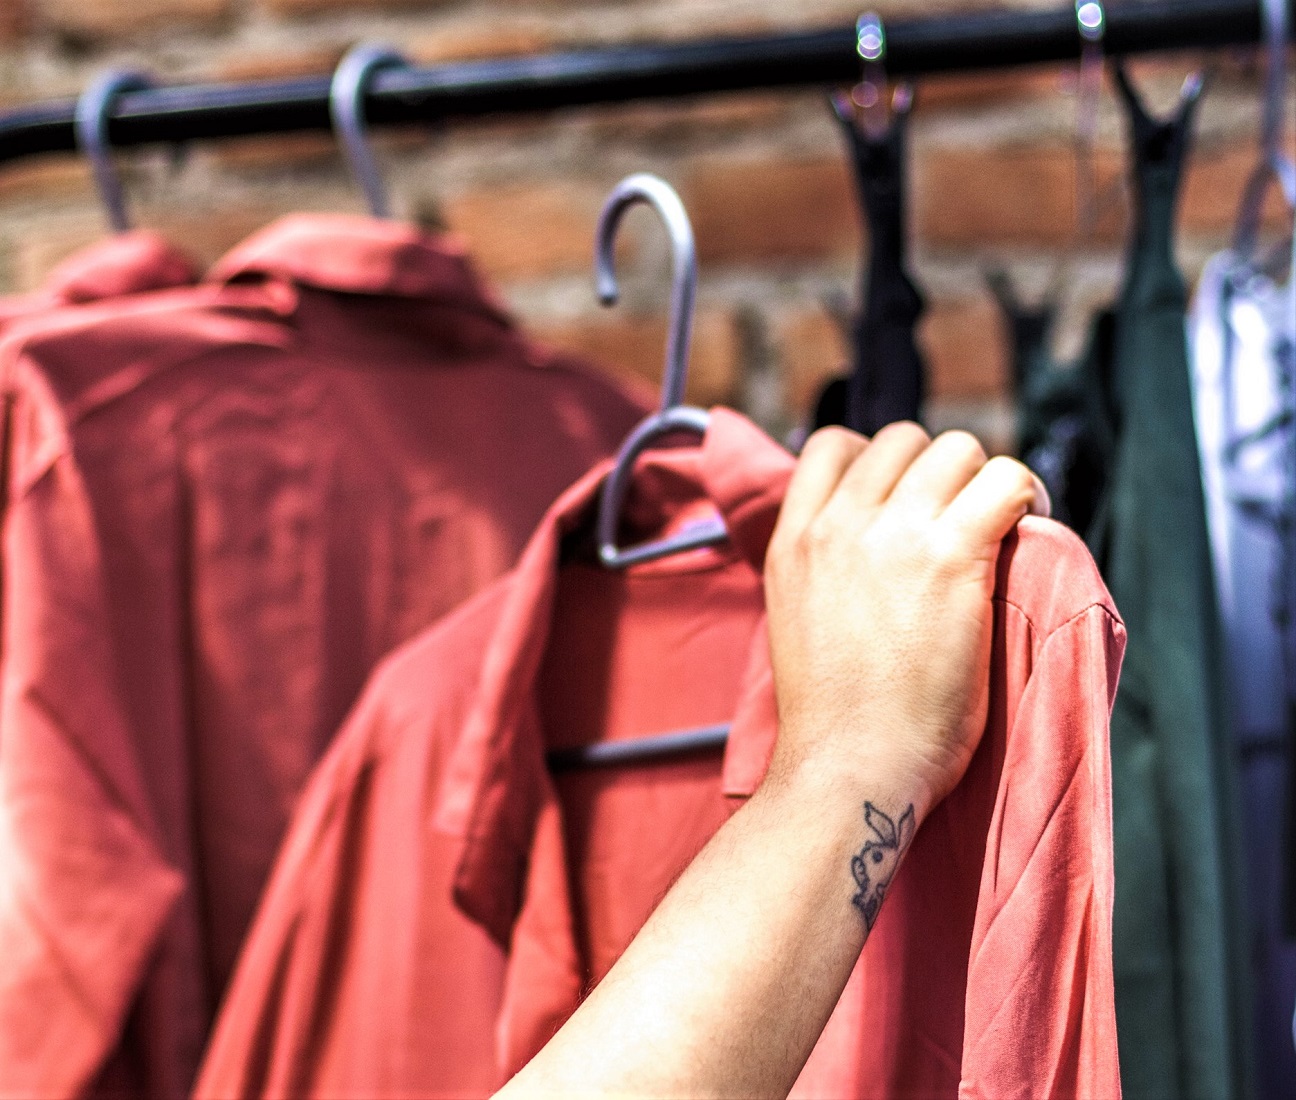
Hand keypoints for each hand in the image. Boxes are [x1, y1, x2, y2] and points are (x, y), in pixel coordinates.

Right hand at [764, 422, 1048, 817]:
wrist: (848, 767)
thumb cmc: (833, 717)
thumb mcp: (797, 618)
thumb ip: (824, 568)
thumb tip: (869, 553)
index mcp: (794, 539)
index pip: (832, 445)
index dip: (879, 461)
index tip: (907, 499)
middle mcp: (837, 524)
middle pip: (903, 438)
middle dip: (939, 470)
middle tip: (963, 516)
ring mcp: (892, 534)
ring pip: (958, 448)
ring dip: (984, 478)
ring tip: (1002, 520)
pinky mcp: (950, 557)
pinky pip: (1007, 481)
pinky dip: (1027, 494)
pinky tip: (1032, 525)